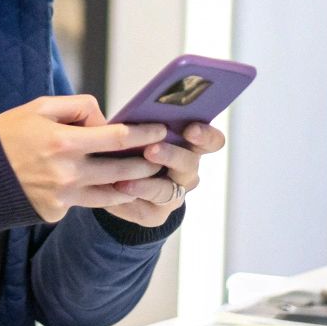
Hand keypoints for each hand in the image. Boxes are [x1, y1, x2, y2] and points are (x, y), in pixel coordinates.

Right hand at [0, 95, 168, 222]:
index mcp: (64, 142)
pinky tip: (115, 188)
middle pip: (123, 170)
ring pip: (113, 194)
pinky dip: (101, 196)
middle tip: (164, 157)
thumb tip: (107, 121)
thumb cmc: (8, 134)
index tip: (161, 130)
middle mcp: (67, 173)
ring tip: (149, 177)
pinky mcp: (57, 212)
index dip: (144, 133)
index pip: (117, 138)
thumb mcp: (40, 107)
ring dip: (134, 185)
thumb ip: (79, 108)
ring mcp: (63, 197)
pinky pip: (87, 203)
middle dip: (149, 164)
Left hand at [103, 122, 225, 227]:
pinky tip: (114, 191)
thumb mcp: (138, 131)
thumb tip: (126, 111)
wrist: (118, 182)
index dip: (205, 136)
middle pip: (189, 164)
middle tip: (151, 150)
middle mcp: (187, 171)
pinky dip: (128, 199)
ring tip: (124, 180)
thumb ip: (141, 122)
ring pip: (167, 191)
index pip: (212, 141)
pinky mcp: (156, 215)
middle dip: (170, 156)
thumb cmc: (131, 147)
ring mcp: (174, 195)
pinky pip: (143, 209)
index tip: (191, 129)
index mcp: (190, 146)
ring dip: (146, 184)